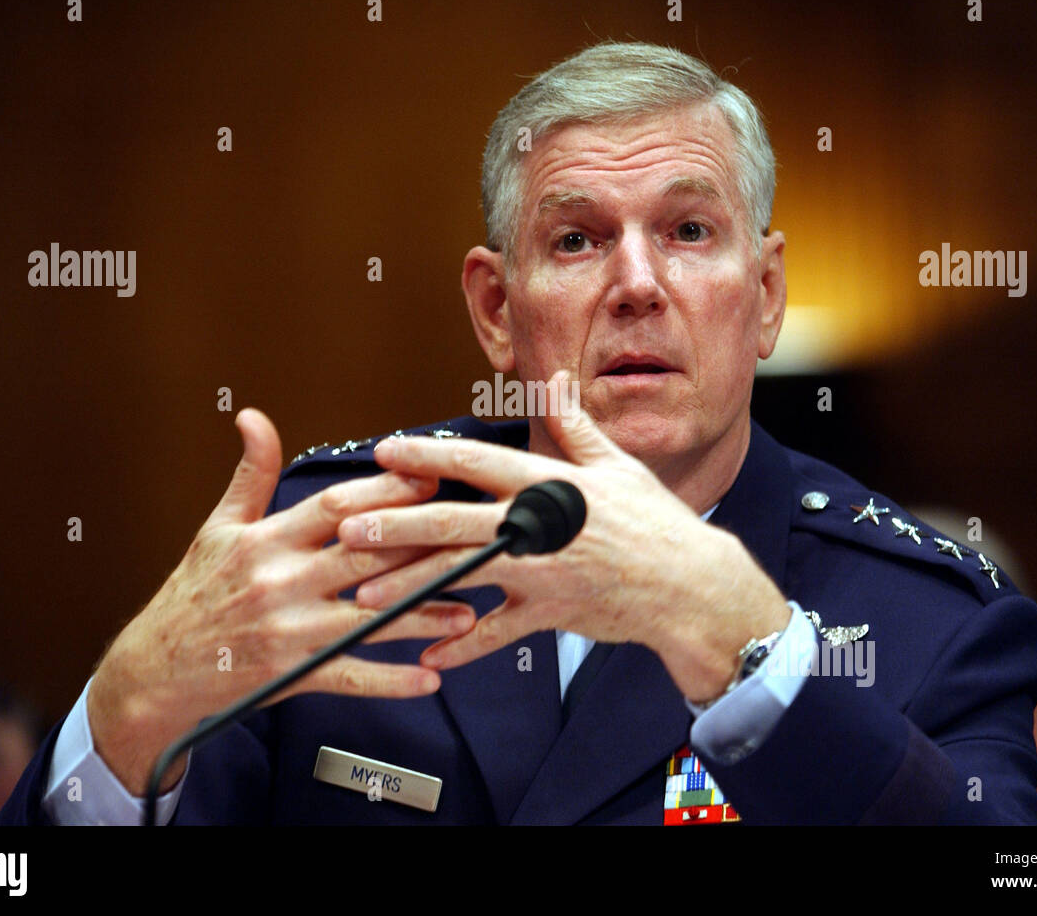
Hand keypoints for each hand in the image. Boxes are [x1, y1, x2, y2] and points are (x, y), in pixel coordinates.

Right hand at [86, 408, 476, 793]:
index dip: (387, 490)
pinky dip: (392, 681)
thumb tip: (253, 416)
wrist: (153, 670)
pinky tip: (431, 677)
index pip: (336, 506)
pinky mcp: (292, 676)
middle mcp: (279, 583)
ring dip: (422, 616)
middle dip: (420, 546)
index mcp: (266, 542)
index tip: (432, 477)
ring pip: (368, 620)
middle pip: (363, 557)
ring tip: (468, 610)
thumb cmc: (193, 594)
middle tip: (471, 537)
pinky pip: (351, 678)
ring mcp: (288, 633)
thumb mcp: (216, 528)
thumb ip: (250, 475)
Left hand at [335, 372, 789, 702]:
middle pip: (453, 522)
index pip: (476, 462)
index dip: (427, 456)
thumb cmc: (654, 522)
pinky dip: (463, 648)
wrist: (690, 586)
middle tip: (346, 528)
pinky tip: (427, 657)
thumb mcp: (615, 465)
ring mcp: (541, 573)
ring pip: (463, 579)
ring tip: (364, 596)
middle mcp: (537, 526)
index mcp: (548, 483)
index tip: (384, 452)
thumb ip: (574, 425)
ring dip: (409, 588)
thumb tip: (553, 379)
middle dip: (395, 526)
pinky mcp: (550, 614)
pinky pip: (498, 635)